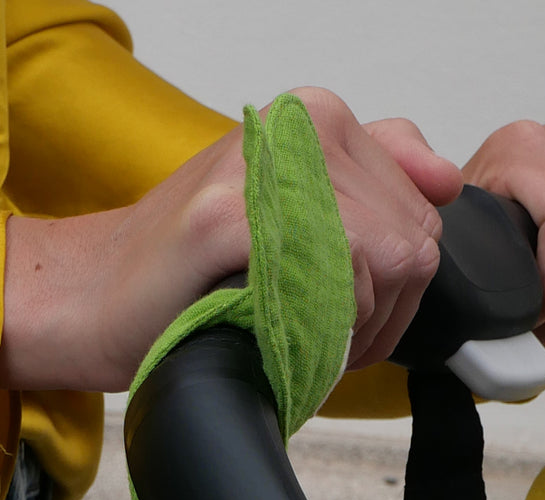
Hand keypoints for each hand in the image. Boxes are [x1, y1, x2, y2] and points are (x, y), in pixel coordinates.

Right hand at [0, 87, 461, 391]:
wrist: (99, 296)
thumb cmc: (198, 268)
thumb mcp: (299, 213)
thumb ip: (376, 185)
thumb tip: (445, 181)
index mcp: (322, 119)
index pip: (424, 216)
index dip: (394, 288)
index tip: (346, 310)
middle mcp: (302, 126)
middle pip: (414, 248)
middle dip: (379, 315)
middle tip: (318, 333)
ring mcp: (268, 166)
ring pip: (385, 263)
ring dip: (352, 326)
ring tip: (295, 331)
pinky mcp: (232, 213)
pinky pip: (337, 278)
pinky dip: (320, 325)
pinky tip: (277, 327)